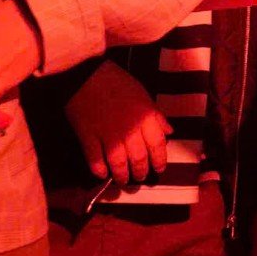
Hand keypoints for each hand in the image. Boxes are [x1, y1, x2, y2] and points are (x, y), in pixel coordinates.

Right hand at [66, 62, 170, 185]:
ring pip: (118, 164)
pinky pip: (95, 160)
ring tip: (123, 180)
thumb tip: (168, 132)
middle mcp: (130, 130)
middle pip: (139, 159)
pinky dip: (99, 170)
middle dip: (141, 172)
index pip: (158, 146)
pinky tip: (103, 174)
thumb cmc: (119, 83)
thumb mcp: (144, 95)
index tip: (159, 169)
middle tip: (139, 178)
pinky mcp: (88, 138)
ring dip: (122, 175)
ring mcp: (108, 136)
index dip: (159, 161)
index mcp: (146, 118)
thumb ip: (156, 116)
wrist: (87, 75)